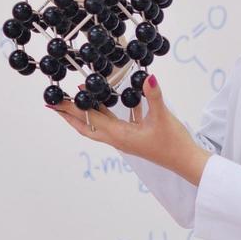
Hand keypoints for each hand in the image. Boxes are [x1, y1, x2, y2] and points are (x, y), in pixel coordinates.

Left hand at [47, 72, 212, 185]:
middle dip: (70, 115)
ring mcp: (124, 139)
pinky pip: (113, 122)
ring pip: (98, 124)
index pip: (89, 120)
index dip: (71, 110)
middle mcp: (117, 139)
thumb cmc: (173, 143)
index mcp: (119, 136)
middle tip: (54, 103)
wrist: (186, 161)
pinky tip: (111, 98)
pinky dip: (107, 111)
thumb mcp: (163, 117)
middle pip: (85, 126)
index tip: (55, 102)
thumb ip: (153, 96)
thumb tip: (148, 78)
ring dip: (87, 111)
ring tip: (77, 97)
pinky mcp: (132, 137)